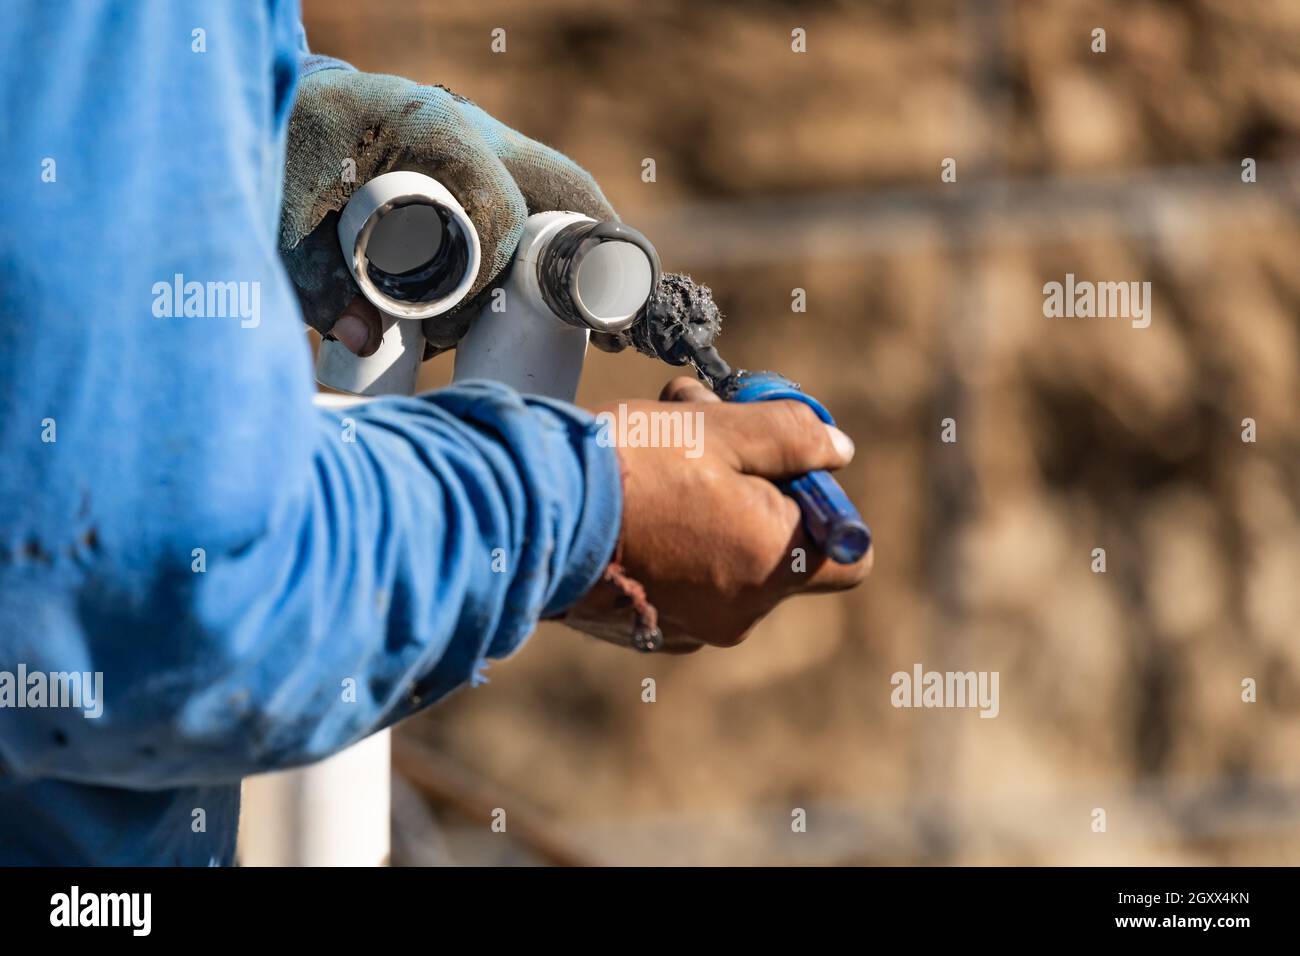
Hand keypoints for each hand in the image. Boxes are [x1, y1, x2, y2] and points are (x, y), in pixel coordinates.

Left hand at [280, 69, 614, 355]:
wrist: (276, 109)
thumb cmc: (278, 159)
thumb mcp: (284, 226)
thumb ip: (318, 286)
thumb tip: (365, 340)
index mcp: (434, 131)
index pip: (502, 214)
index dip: (487, 285)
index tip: (447, 335)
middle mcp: (472, 127)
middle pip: (563, 190)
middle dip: (585, 260)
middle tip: (602, 331)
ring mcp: (482, 139)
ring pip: (560, 192)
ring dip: (570, 255)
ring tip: (589, 325)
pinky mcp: (480, 159)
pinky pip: (538, 195)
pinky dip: (554, 240)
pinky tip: (562, 294)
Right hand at [565, 378, 871, 651]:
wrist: (529, 514)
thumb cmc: (631, 467)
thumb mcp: (720, 428)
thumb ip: (792, 437)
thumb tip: (838, 451)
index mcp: (774, 562)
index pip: (850, 557)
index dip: (829, 509)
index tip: (785, 469)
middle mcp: (741, 610)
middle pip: (780, 549)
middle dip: (754, 489)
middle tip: (709, 433)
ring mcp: (691, 627)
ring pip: (726, 560)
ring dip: (708, 508)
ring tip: (657, 451)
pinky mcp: (645, 630)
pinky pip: (683, 583)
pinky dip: (672, 545)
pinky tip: (631, 501)